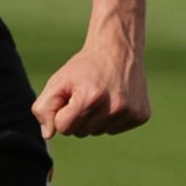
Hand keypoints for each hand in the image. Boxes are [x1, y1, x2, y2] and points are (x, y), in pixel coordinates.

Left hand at [32, 36, 149, 137]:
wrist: (117, 50)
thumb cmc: (83, 68)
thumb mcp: (57, 81)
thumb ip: (44, 107)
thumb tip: (48, 134)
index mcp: (90, 98)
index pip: (63, 128)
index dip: (61, 113)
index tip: (68, 97)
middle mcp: (113, 107)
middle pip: (80, 133)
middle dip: (76, 116)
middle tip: (84, 94)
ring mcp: (130, 113)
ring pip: (97, 132)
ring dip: (93, 118)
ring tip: (99, 96)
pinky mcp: (141, 116)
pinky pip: (114, 130)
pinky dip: (109, 119)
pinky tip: (112, 100)